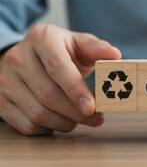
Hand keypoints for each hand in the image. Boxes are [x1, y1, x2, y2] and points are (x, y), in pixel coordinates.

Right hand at [0, 24, 120, 134]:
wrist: (30, 56)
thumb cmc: (62, 51)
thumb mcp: (80, 44)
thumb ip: (98, 49)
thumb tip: (115, 56)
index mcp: (42, 38)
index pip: (58, 66)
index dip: (76, 90)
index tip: (92, 108)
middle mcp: (19, 57)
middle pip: (48, 94)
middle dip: (77, 112)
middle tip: (97, 118)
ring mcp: (6, 80)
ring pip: (38, 113)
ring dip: (66, 123)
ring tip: (81, 119)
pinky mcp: (2, 101)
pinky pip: (28, 125)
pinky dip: (50, 129)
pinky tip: (62, 121)